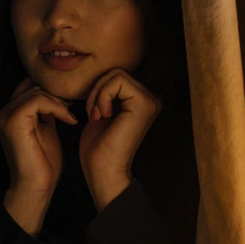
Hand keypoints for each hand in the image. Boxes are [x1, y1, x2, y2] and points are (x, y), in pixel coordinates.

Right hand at [0, 78, 77, 234]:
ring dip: (58, 102)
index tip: (69, 106)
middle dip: (55, 96)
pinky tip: (68, 120)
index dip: (50, 92)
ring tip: (70, 118)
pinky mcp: (13, 121)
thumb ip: (46, 112)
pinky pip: (38, 100)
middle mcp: (3, 112)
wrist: (36, 186)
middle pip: (32, 85)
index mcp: (10, 114)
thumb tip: (57, 95)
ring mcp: (6, 116)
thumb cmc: (43, 163)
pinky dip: (57, 107)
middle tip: (72, 112)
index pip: (29, 86)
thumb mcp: (46, 129)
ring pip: (36, 91)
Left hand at [78, 68, 159, 210]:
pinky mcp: (144, 104)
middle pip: (116, 72)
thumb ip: (105, 95)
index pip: (116, 77)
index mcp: (141, 102)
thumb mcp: (101, 113)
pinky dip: (101, 96)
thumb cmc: (98, 148)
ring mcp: (150, 101)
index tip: (93, 114)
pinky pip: (116, 81)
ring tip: (97, 116)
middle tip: (93, 114)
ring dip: (98, 94)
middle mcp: (150, 100)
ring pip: (116, 74)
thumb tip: (99, 74)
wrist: (102, 171)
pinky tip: (101, 116)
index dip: (98, 90)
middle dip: (97, 91)